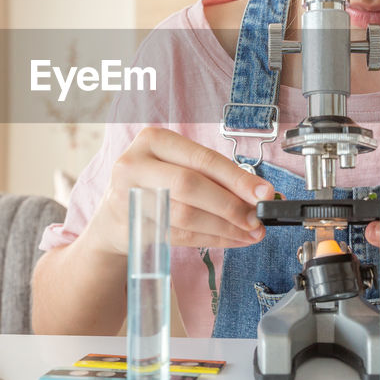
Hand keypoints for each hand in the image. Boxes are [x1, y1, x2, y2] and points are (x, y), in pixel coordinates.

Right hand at [81, 127, 269, 255]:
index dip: (236, 177)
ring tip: (250, 233)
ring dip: (225, 227)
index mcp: (154, 140)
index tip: (264, 193)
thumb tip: (257, 194)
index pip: (202, 159)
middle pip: (191, 185)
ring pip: (186, 215)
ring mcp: (129, 196)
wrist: (115, 215)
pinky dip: (212, 239)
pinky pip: (180, 236)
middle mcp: (136, 163)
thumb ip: (214, 176)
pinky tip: (231, 239)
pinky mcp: (132, 226)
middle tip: (256, 218)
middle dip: (230, 205)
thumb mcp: (178, 166)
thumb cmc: (155, 183)